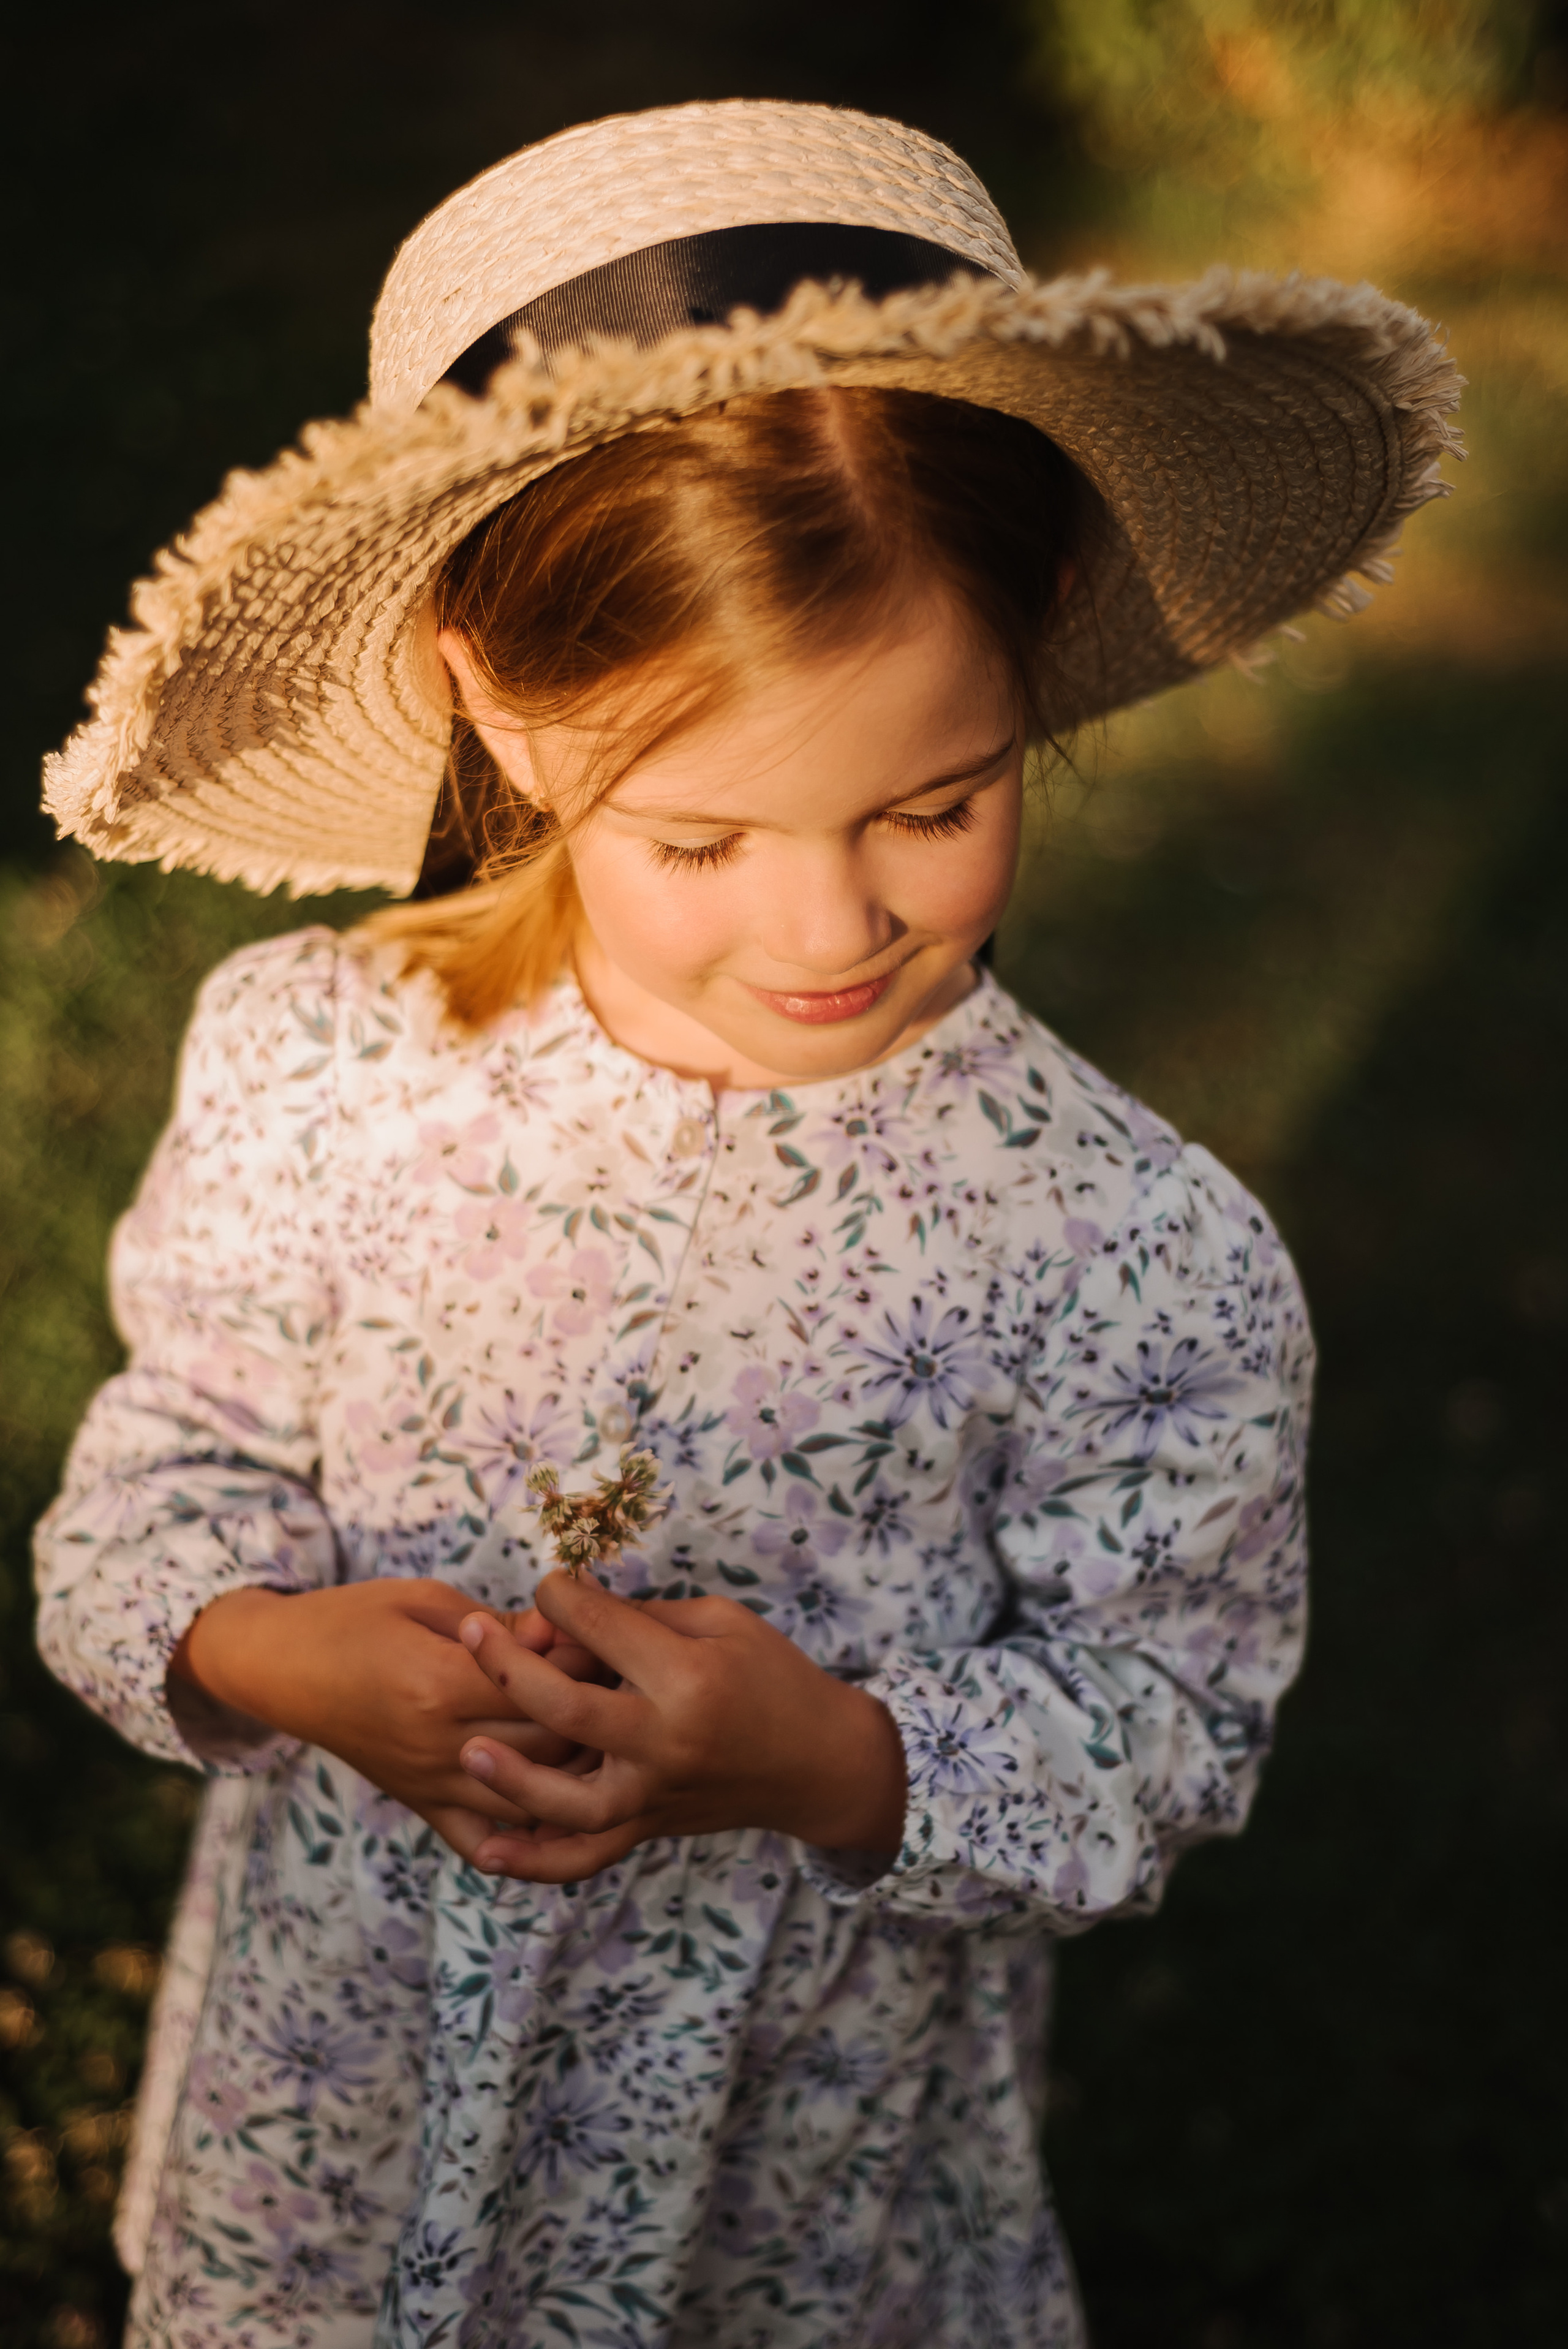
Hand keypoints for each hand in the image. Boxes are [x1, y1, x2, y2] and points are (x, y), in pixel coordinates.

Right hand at [169, 1579, 607, 1863]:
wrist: (283, 1669)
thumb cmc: (355, 1618)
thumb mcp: (425, 1600)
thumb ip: (498, 1623)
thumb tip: (564, 1633)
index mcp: (439, 1684)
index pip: (543, 1687)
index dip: (587, 1664)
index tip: (610, 1642)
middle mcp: (438, 1745)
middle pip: (548, 1746)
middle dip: (594, 1717)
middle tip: (618, 1689)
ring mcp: (430, 1784)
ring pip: (531, 1801)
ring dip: (574, 1774)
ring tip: (600, 1738)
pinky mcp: (422, 1807)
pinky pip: (484, 1842)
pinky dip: (526, 1839)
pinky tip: (558, 1811)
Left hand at [454, 1570, 907, 1882]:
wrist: (818, 1762)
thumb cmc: (771, 1676)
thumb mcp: (720, 1622)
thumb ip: (641, 1617)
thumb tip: (566, 1606)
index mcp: (687, 1677)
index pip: (600, 1626)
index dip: (560, 1596)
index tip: (547, 1586)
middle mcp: (667, 1740)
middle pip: (566, 1707)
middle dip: (509, 1665)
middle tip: (472, 1633)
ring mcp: (655, 1793)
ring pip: (568, 1798)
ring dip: (511, 1776)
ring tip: (468, 1749)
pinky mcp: (649, 1828)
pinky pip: (586, 1856)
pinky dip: (536, 1862)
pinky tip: (488, 1851)